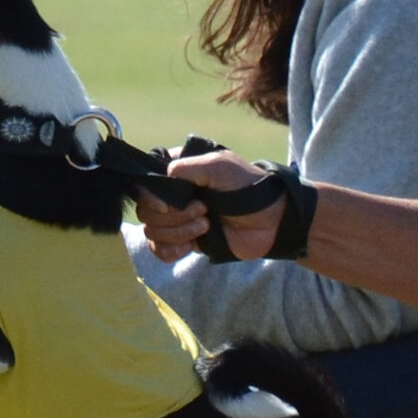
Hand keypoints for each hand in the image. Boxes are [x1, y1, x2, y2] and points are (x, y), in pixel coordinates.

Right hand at [132, 149, 287, 261]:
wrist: (271, 221)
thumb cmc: (248, 187)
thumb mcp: (221, 166)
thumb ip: (190, 167)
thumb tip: (166, 175)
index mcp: (179, 171)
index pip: (146, 181)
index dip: (150, 195)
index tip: (166, 204)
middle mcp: (174, 195)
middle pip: (146, 210)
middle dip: (173, 215)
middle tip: (203, 210)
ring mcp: (179, 219)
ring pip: (153, 231)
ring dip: (178, 231)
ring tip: (206, 225)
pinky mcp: (186, 241)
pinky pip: (160, 250)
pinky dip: (170, 251)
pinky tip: (190, 247)